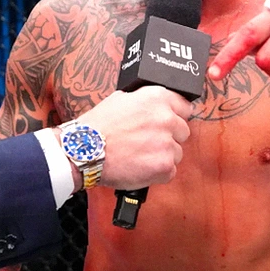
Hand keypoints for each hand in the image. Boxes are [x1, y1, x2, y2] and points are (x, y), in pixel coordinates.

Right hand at [76, 86, 191, 189]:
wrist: (84, 150)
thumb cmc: (98, 125)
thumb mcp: (120, 99)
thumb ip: (144, 101)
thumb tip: (154, 105)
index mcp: (157, 98)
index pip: (185, 107)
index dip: (174, 117)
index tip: (166, 125)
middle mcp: (166, 118)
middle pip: (182, 132)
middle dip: (168, 138)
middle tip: (146, 142)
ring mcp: (167, 143)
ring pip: (176, 153)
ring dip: (162, 156)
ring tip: (139, 156)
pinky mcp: (164, 166)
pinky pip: (170, 171)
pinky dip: (157, 173)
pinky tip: (139, 167)